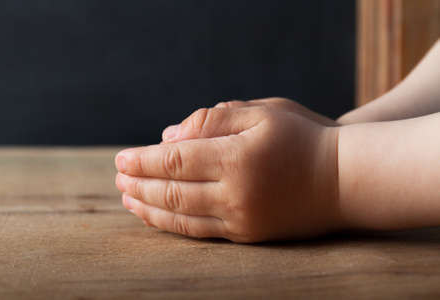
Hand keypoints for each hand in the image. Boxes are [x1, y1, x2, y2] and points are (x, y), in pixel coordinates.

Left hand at [115, 105, 341, 242]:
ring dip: (149, 208)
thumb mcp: (262, 112)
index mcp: (237, 157)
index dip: (143, 161)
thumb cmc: (303, 137)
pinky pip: (201, 232)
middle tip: (118, 179)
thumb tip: (168, 137)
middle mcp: (235, 193)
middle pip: (172, 192)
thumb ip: (213, 120)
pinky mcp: (248, 235)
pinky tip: (157, 217)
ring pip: (181, 217)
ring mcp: (241, 219)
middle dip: (139, 185)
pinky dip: (173, 225)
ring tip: (128, 199)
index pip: (174, 161)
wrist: (343, 179)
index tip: (121, 159)